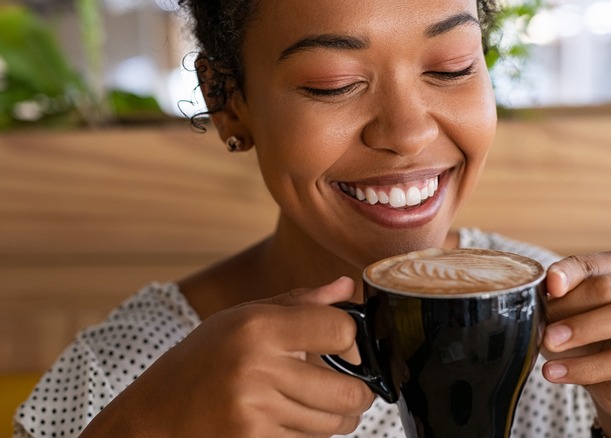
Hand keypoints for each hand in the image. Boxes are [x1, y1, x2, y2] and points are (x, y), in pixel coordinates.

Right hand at [81, 276, 374, 437]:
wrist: (152, 417)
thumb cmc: (201, 361)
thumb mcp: (242, 318)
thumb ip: (299, 304)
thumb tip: (347, 286)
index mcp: (258, 327)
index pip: (341, 330)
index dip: (352, 340)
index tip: (347, 347)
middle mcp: (257, 368)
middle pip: (347, 389)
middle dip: (358, 392)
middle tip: (353, 388)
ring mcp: (254, 412)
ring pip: (333, 424)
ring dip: (338, 418)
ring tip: (322, 405)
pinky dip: (310, 436)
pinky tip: (290, 421)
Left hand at [541, 249, 610, 436]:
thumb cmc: (592, 343)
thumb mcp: (567, 319)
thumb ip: (556, 307)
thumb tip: (535, 305)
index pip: (589, 264)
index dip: (568, 272)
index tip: (550, 285)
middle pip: (607, 287)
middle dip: (569, 307)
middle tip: (542, 329)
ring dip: (584, 329)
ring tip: (549, 345)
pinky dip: (587, 367)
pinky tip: (558, 372)